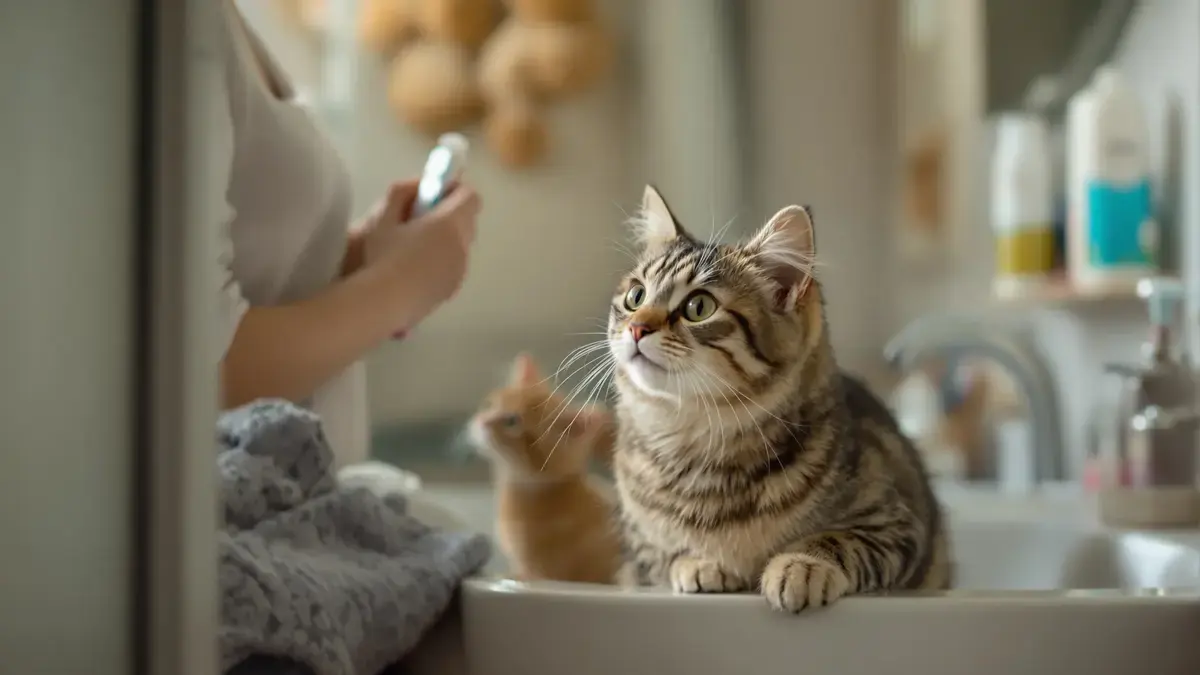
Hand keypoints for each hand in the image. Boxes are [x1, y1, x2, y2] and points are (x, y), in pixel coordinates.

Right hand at [358, 179, 480, 328]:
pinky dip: (441, 261)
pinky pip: (453, 266)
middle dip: (449, 215)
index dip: (454, 190)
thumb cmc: (381, 256)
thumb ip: (403, 192)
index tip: (433, 193)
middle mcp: (462, 246)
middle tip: (419, 219)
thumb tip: (419, 184)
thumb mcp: (383, 216)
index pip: (471, 196)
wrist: (383, 303)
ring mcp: (460, 270)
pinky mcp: (453, 289)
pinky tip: (414, 271)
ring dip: (445, 240)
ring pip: (460, 245)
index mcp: (450, 223)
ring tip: (412, 249)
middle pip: (468, 220)